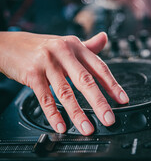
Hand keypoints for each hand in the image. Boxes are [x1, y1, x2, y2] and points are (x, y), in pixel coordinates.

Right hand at [0, 31, 128, 134]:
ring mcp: (47, 62)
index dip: (112, 84)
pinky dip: (53, 114)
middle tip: (109, 118)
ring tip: (87, 128)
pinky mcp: (32, 73)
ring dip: (77, 113)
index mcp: (74, 45)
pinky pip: (45, 98)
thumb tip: (105, 38)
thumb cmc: (42, 46)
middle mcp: (63, 52)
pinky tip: (61, 125)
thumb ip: (87, 45)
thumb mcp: (66, 43)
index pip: (98, 66)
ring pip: (65, 92)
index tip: (122, 99)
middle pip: (85, 80)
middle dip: (99, 102)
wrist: (12, 45)